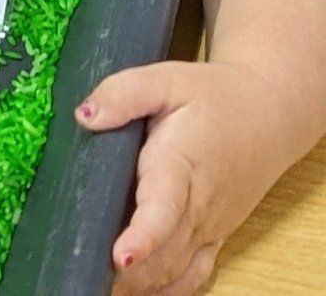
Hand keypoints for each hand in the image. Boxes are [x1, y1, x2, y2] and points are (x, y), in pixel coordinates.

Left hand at [77, 59, 296, 293]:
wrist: (267, 114)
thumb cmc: (212, 96)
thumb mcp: (166, 79)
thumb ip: (123, 93)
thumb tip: (85, 116)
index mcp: (180, 164)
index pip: (164, 208)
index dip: (143, 236)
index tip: (120, 255)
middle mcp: (198, 205)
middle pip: (165, 252)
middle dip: (129, 273)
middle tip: (85, 279)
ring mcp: (209, 226)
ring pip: (177, 270)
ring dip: (143, 285)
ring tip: (101, 290)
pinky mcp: (215, 235)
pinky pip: (195, 274)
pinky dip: (169, 289)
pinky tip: (137, 293)